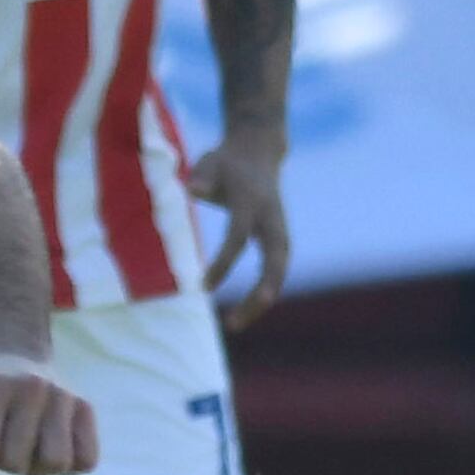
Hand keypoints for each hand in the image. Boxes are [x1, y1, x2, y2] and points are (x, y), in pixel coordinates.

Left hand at [0, 358, 98, 474]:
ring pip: (55, 464)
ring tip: (27, 449)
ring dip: (37, 469)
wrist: (16, 360)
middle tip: (2, 445)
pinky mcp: (86, 409)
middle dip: (5, 465)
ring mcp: (63, 396)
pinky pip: (85, 460)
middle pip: (18, 464)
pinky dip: (69, 464)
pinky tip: (52, 446)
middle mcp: (31, 387)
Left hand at [189, 132, 290, 329]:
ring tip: (236, 324)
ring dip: (262, 301)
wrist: (258, 151)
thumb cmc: (226, 161)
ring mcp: (280, 229)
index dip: (222, 264)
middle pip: (274, 263)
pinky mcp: (280, 239)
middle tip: (235, 323)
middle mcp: (272, 218)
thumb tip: (193, 189)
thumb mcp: (210, 162)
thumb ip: (203, 176)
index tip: (202, 287)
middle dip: (259, 294)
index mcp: (252, 201)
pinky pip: (275, 270)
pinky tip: (246, 312)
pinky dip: (264, 292)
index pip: (238, 237)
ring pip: (279, 271)